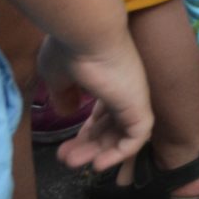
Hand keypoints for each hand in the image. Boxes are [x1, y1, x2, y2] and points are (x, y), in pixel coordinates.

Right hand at [39, 35, 151, 173]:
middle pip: (111, 127)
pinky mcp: (140, 105)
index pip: (103, 115)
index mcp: (107, 81)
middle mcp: (124, 90)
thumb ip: (63, 95)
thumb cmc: (70, 50)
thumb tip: (66, 112)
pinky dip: (121, 153)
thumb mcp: (58, 76)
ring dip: (99, 153)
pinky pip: (137, 137)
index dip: (85, 134)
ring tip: (74, 164)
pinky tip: (99, 164)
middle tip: (67, 160)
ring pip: (122, 135)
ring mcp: (134, 97)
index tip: (64, 148)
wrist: (87, 35)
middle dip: (88, 147)